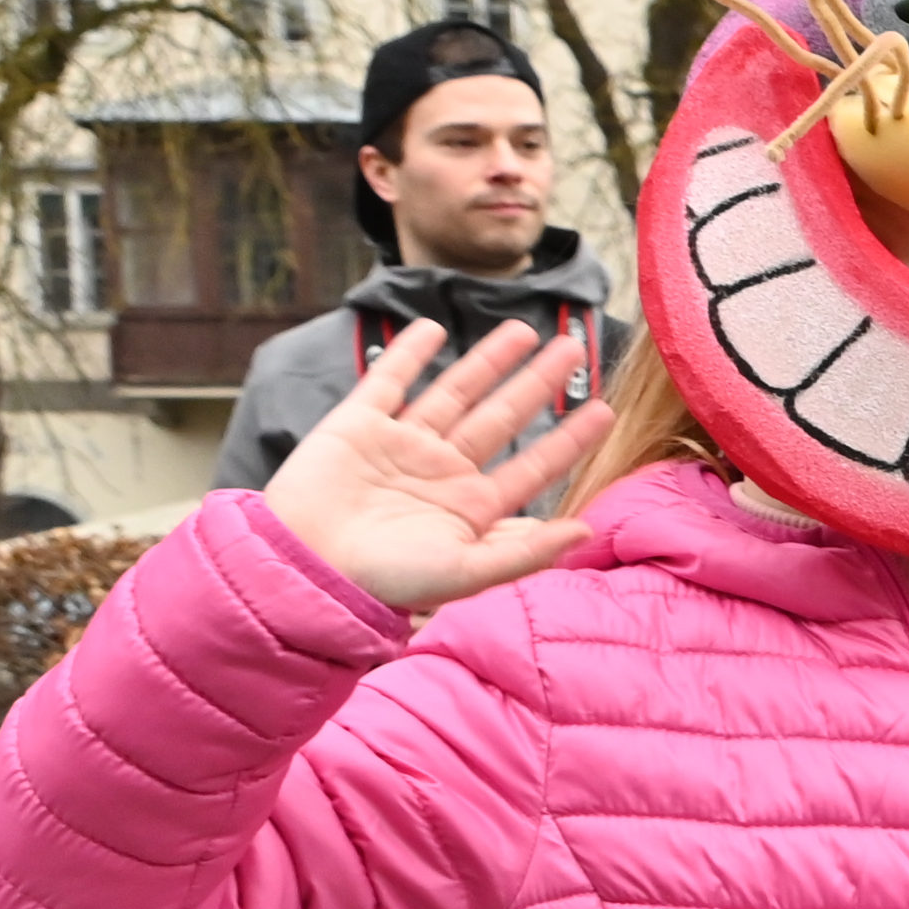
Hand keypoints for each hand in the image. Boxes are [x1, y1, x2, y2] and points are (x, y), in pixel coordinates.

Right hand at [267, 314, 596, 613]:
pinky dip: (408, 353)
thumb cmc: (383, 581)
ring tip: (525, 330)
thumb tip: (586, 531)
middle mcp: (442, 471)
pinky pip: (388, 381)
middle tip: (574, 349)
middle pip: (502, 417)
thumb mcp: (465, 572)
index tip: (604, 410)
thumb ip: (525, 551)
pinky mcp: (357, 425)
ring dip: (489, 360)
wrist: (304, 565)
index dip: (569, 439)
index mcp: (471, 507)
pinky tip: (434, 328)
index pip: (533, 466)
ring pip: (455, 391)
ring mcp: (401, 444)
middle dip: (537, 384)